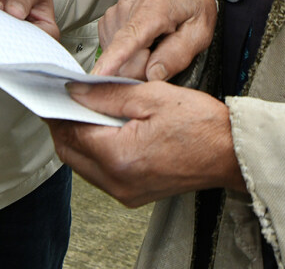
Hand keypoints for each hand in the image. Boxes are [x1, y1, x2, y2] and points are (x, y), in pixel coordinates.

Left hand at [48, 81, 244, 205]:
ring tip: (85, 111)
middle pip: (69, 153)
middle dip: (62, 125)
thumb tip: (74, 90)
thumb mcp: (151, 95)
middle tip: (64, 99)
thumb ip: (107, 93)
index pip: (70, 132)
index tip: (54, 91)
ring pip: (82, 166)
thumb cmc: (201, 125)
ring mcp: (125, 192)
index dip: (58, 109)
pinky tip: (103, 131)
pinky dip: (94, 152)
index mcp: (120, 156)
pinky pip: (99, 174)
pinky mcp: (133, 195)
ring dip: (77, 139)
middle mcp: (118, 181)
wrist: (231, 153)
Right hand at [92, 0, 215, 80]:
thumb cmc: (191, 10)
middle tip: (163, 55)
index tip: (98, 75)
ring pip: (117, 61)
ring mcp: (114, 15)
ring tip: (154, 45)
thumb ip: (178, 54)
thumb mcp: (199, 33)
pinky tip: (142, 44)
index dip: (113, 58)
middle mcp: (128, 9)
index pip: (130, 37)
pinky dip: (127, 56)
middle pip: (125, 62)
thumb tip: (153, 74)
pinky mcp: (106, 23)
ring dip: (136, 63)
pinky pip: (112, 55)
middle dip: (144, 69)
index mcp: (155, 9)